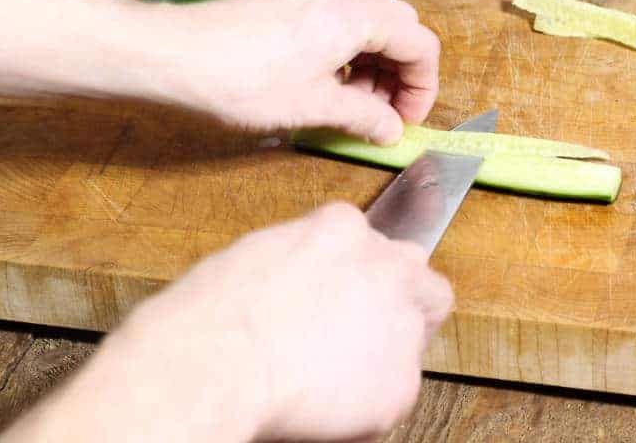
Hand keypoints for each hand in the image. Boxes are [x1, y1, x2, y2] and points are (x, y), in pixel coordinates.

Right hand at [3, 203, 453, 442]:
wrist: (219, 362)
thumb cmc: (214, 312)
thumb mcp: (258, 256)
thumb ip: (304, 260)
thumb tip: (306, 283)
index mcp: (342, 228)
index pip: (374, 243)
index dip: (360, 276)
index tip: (345, 296)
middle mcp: (385, 266)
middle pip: (421, 281)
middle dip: (404, 304)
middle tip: (369, 335)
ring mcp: (400, 323)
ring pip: (413, 339)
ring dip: (384, 355)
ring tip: (334, 379)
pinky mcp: (401, 380)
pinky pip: (395, 392)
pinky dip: (370, 404)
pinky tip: (330, 407)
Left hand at [161, 0, 440, 143]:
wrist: (173, 54)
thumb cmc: (242, 80)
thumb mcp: (314, 106)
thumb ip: (365, 117)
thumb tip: (391, 130)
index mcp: (357, 14)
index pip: (421, 46)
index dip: (424, 88)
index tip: (408, 120)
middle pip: (401, 29)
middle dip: (401, 75)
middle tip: (383, 115)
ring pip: (372, 23)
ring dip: (376, 64)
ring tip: (355, 104)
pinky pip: (342, 17)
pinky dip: (350, 49)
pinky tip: (329, 81)